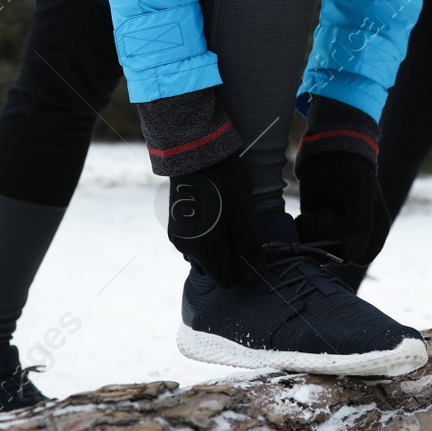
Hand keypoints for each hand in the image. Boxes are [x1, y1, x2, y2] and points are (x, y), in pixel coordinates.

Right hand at [165, 154, 266, 288]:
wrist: (195, 150)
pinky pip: (199, 241)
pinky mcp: (176, 226)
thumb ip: (250, 248)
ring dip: (223, 243)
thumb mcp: (244, 214)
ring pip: (208, 254)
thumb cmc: (225, 181)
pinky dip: (211, 234)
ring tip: (229, 214)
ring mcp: (178, 237)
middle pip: (217, 267)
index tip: (252, 244)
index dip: (244, 268)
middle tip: (242, 225)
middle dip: (233, 254)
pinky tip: (217, 211)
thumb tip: (256, 276)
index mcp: (203, 249)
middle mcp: (185, 248)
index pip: (228, 280)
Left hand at [295, 150, 390, 266]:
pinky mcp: (315, 230)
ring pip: (319, 253)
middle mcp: (355, 239)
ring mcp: (333, 236)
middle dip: (328, 235)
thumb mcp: (361, 194)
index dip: (348, 247)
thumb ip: (360, 224)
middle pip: (337, 257)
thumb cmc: (352, 173)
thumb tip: (353, 256)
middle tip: (328, 212)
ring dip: (314, 233)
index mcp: (374, 233)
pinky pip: (305, 244)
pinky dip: (303, 231)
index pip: (362, 258)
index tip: (341, 224)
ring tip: (317, 213)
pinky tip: (307, 215)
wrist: (328, 156)